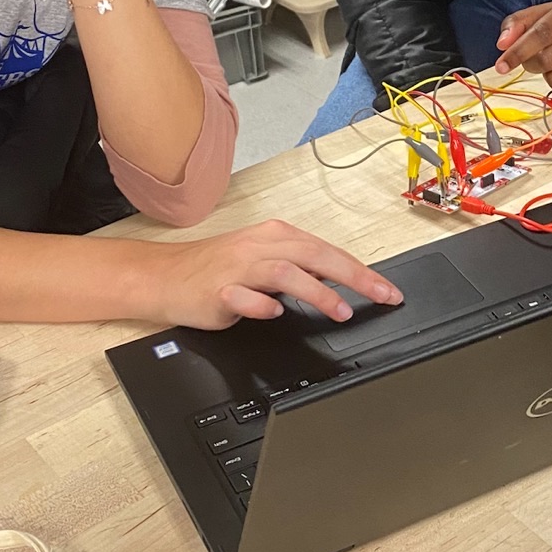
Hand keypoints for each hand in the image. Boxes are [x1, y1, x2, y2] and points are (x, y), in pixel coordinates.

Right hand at [153, 219, 402, 329]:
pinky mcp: (218, 290)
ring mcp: (239, 268)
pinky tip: (274, 313)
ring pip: (286, 272)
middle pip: (316, 256)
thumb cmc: (215, 270)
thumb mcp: (263, 260)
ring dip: (317, 292)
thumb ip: (300, 268)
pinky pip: (243, 296)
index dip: (362, 271)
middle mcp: (260, 247)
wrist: (164, 277)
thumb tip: (339, 280)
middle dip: (354, 276)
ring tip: (341, 312)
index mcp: (276, 237)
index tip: (388, 291)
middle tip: (381, 296)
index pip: (328, 251)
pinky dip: (261, 305)